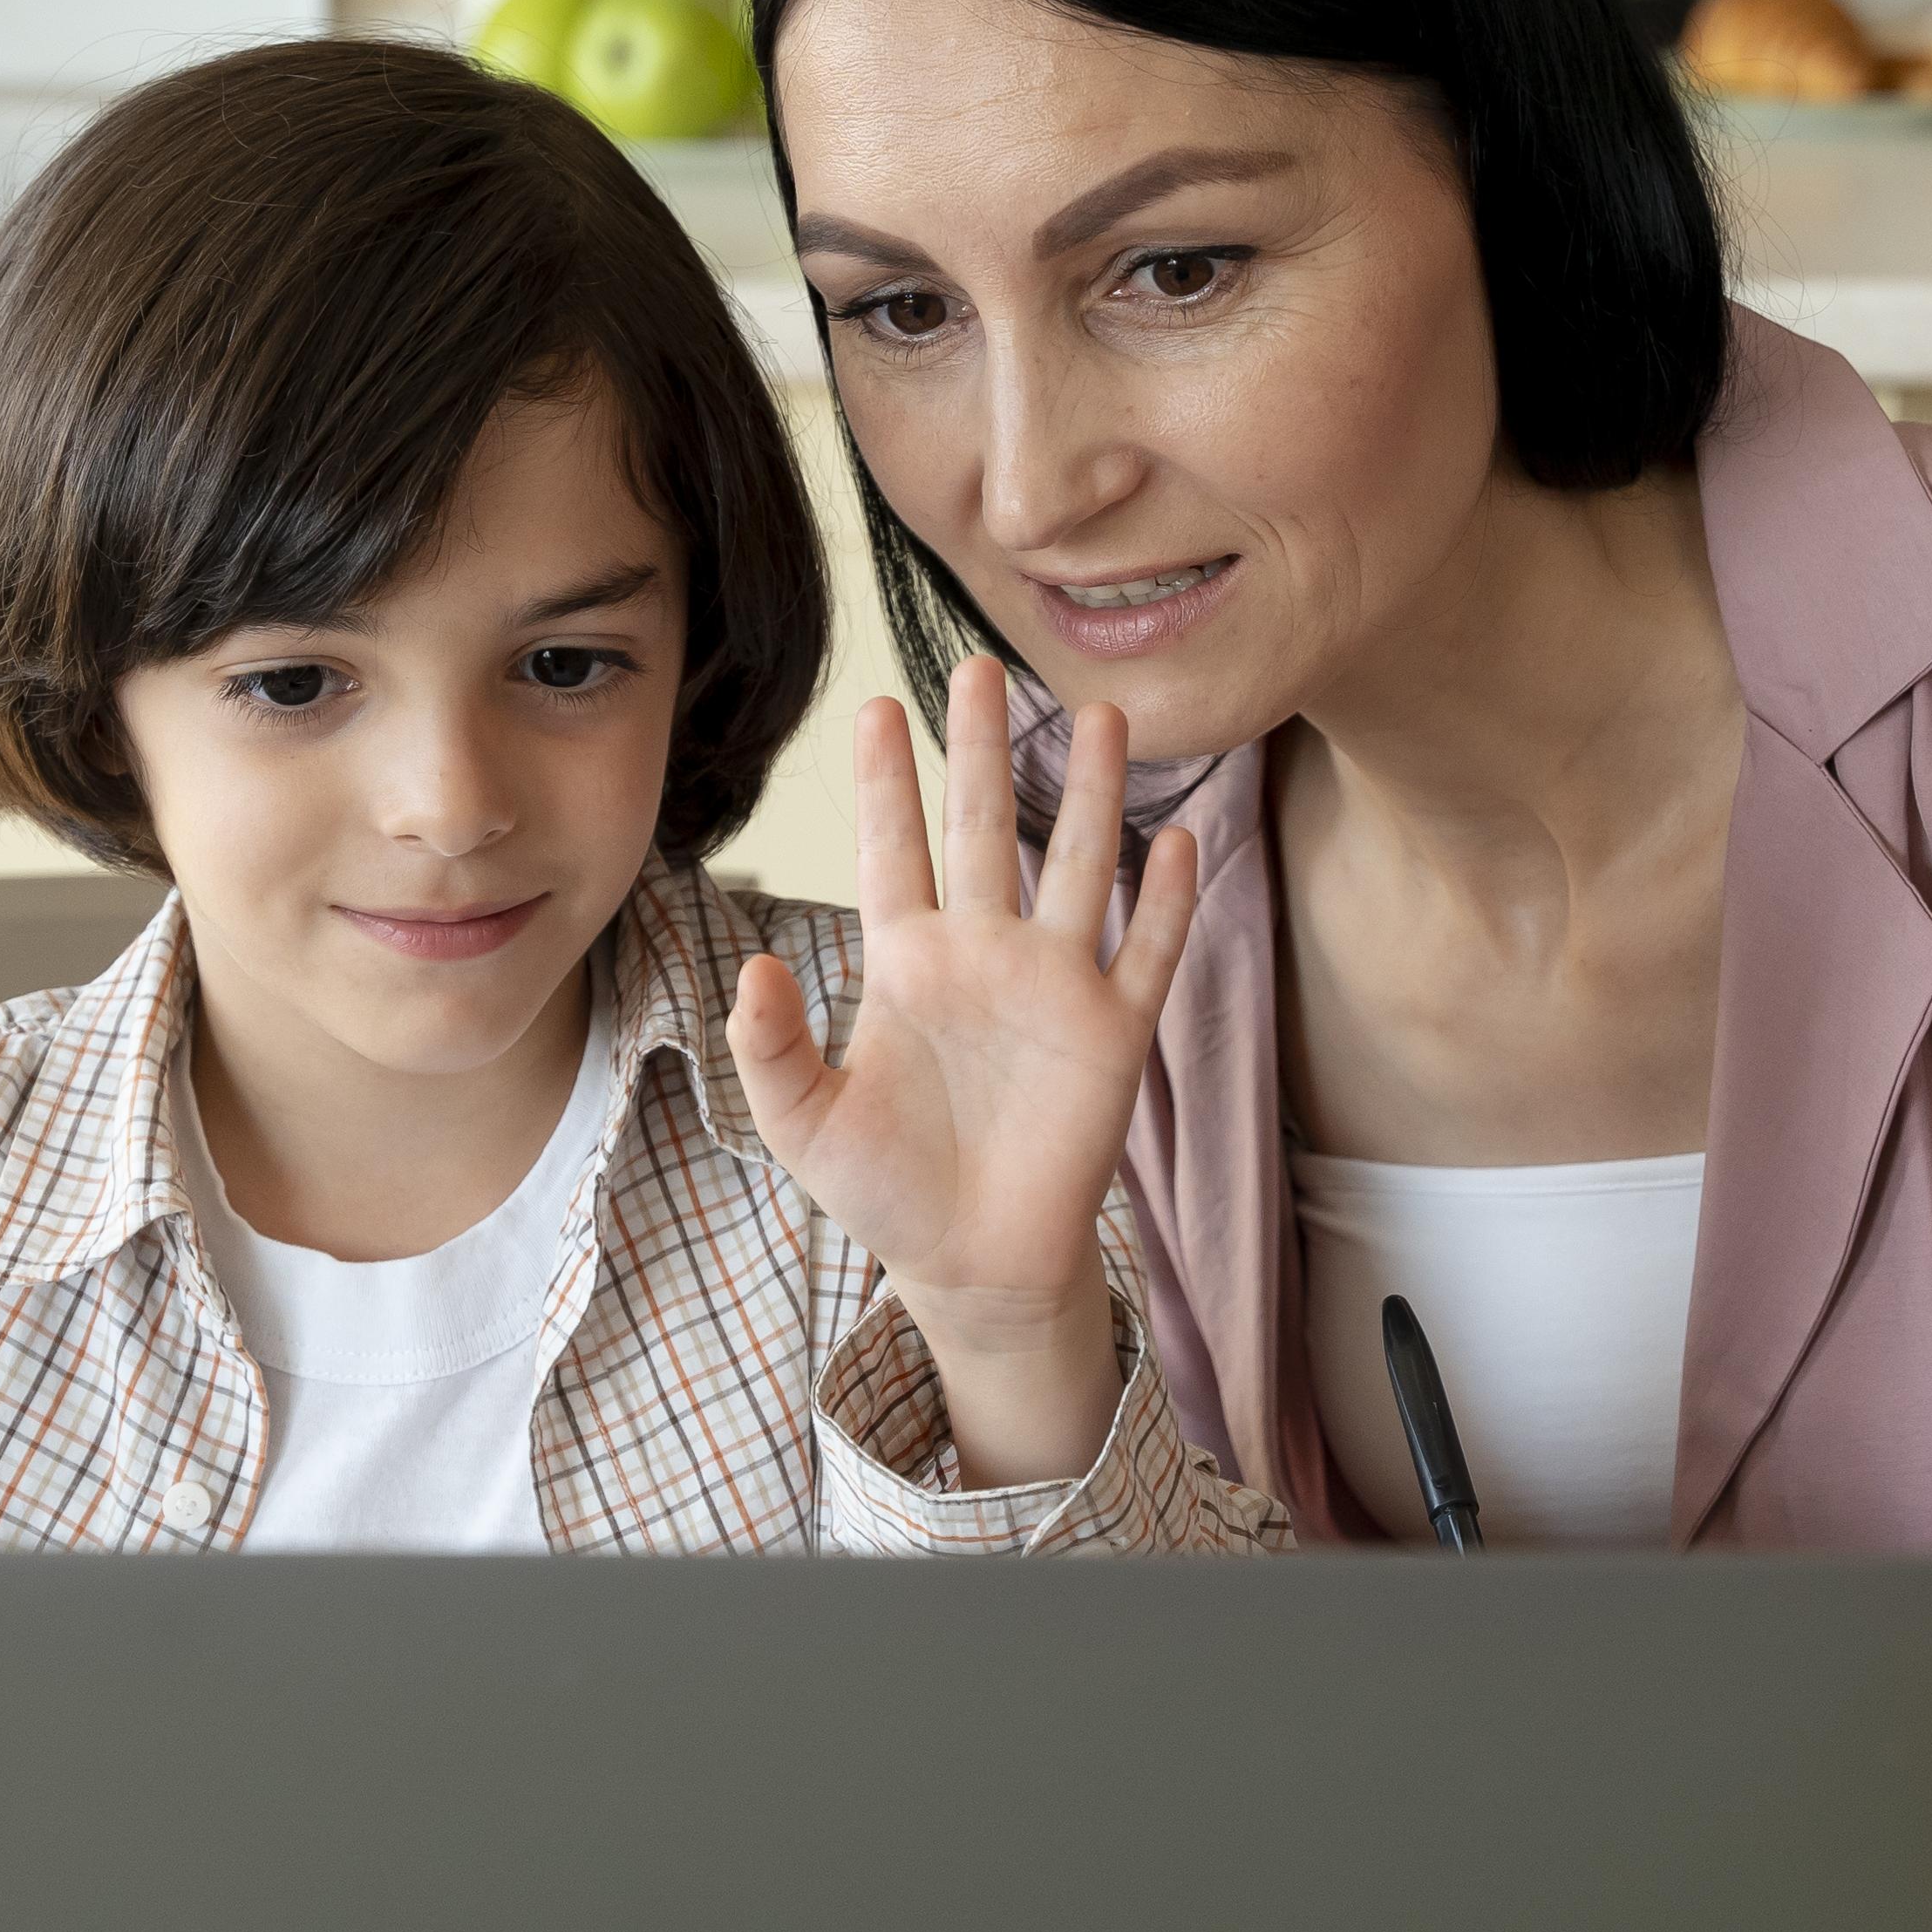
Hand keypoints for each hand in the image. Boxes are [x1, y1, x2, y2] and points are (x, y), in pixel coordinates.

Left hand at [729, 657, 1201, 1484]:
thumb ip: (770, 1048)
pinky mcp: (1111, 1033)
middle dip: (982, 749)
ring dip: (1087, 794)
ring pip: (1075, 865)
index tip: (877, 708)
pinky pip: (1145, 951)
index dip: (887, 782)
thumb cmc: (886, 1193)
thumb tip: (755, 969)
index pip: (892, 851)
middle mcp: (983, 954)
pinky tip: (1176, 838)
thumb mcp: (802, 1125)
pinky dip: (1163, 899)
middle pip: (985, 827)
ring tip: (1096, 715)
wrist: (973, 1265)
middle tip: (980, 665)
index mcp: (906, 963)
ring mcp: (1053, 985)